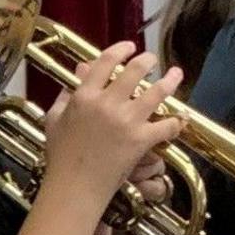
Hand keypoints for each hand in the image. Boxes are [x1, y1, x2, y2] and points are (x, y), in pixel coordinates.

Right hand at [32, 41, 185, 218]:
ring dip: (170, 80)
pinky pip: (166, 125)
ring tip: (176, 74)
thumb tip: (77, 76)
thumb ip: (65, 95)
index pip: (105, 62)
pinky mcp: (141, 140)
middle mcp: (107, 104)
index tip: (129, 47)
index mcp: (84, 96)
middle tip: (152, 59)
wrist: (74, 188)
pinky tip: (180, 118)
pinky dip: (176, 122)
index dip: (121, 49)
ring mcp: (126, 121)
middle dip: (148, 60)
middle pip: (135, 70)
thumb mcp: (54, 120)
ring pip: (157, 92)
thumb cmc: (60, 158)